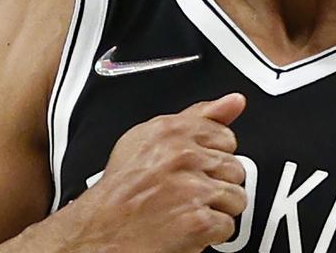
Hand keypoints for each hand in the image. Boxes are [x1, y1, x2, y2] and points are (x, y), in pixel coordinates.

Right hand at [52, 93, 248, 252]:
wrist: (99, 232)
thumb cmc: (120, 190)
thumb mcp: (149, 138)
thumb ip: (197, 116)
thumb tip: (235, 101)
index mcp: (173, 131)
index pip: (225, 137)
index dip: (212, 157)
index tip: (196, 168)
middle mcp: (183, 156)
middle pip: (234, 168)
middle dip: (216, 184)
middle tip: (188, 193)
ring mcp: (192, 189)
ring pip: (236, 198)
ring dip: (216, 209)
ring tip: (188, 210)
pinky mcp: (197, 221)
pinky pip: (227, 226)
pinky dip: (210, 234)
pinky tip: (188, 227)